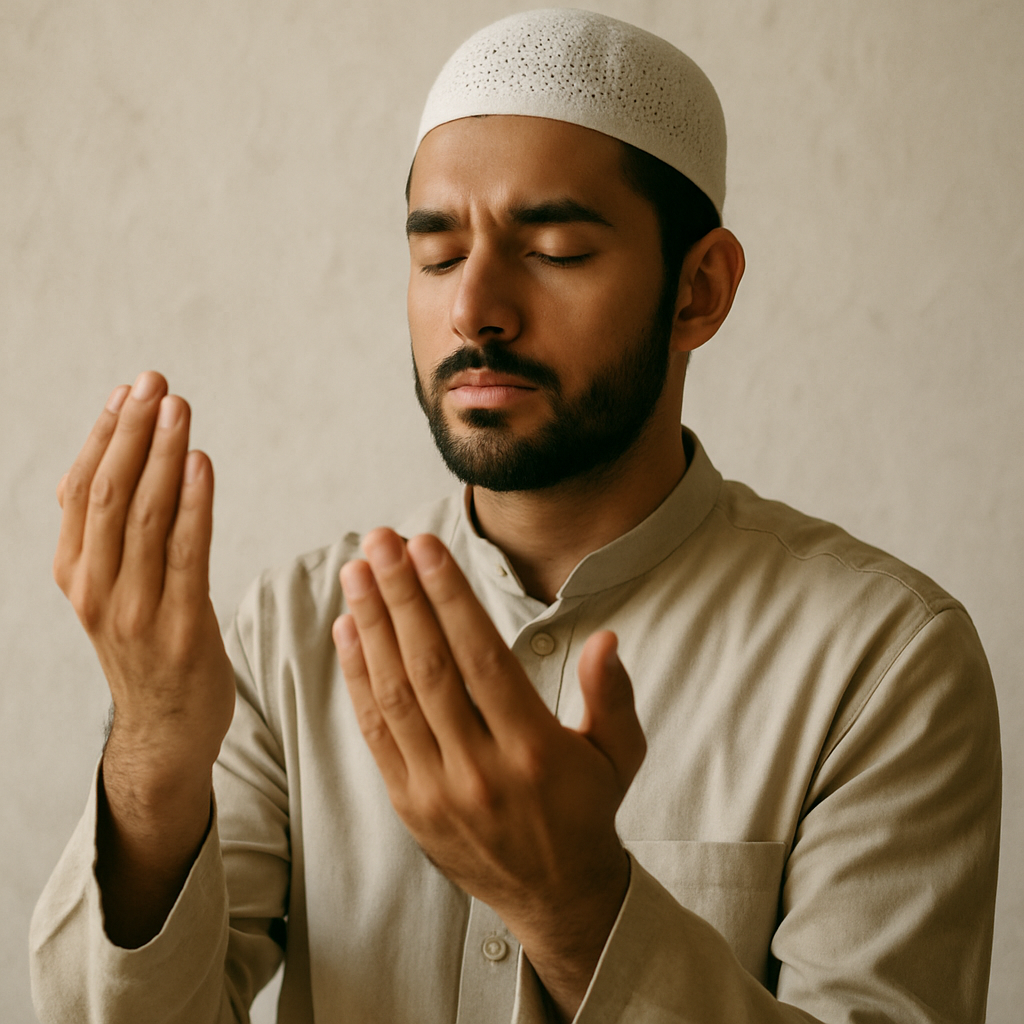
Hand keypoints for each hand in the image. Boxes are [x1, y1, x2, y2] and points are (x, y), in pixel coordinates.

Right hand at [53, 372, 233, 943]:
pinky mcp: (180, 629)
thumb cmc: (144, 647)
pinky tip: (202, 463)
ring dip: (162, 456)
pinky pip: (186, 554)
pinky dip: (194, 504)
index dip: (105, 435)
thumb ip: (99, 536)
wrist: (165, 730)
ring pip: (144, 517)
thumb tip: (89, 467)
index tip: (129, 389)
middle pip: (110, 494)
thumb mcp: (107, 592)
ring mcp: (135, 612)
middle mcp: (96, 590)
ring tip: (178, 408)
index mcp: (75, 574)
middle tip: (155, 383)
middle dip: (132, 433)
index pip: (81, 490)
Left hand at [332, 528, 645, 1018]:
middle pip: (429, 667)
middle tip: (381, 542)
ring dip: (371, 627)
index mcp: (534, 750)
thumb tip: (606, 638)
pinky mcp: (409, 804)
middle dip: (401, 596)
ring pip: (395, 694)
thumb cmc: (588, 811)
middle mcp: (480, 770)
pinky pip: (376, 732)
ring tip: (357, 572)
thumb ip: (613, 695)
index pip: (481, 658)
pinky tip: (349, 631)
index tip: (426, 548)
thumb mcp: (619, 754)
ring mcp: (437, 790)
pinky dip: (359, 678)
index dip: (449, 598)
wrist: (556, 897)